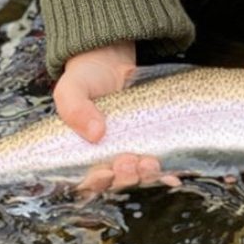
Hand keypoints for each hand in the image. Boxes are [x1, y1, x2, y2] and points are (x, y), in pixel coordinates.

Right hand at [54, 43, 179, 193]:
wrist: (110, 62)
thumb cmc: (86, 79)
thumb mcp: (71, 89)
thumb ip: (74, 109)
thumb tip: (96, 134)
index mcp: (83, 154)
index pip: (90, 179)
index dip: (98, 181)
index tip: (106, 171)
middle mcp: (108, 158)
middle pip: (118, 180)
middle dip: (125, 176)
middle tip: (129, 161)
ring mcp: (131, 150)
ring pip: (139, 174)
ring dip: (146, 174)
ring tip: (149, 162)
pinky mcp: (151, 142)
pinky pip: (160, 162)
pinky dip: (167, 173)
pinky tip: (173, 175)